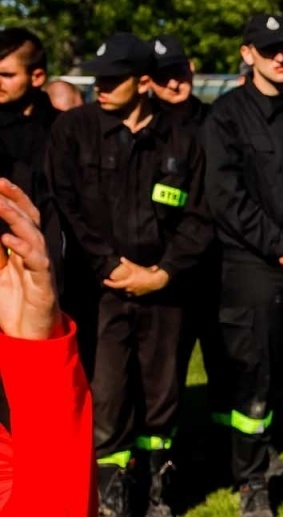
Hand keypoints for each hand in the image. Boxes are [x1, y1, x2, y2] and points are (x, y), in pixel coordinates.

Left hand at [0, 178, 60, 339]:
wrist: (29, 335)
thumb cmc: (14, 304)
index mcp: (25, 249)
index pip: (23, 217)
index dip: (14, 198)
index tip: (0, 181)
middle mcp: (36, 254)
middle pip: (31, 220)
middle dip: (15, 201)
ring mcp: (41, 268)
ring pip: (35, 236)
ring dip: (16, 220)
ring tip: (0, 206)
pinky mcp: (43, 284)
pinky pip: (36, 262)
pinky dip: (22, 248)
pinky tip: (6, 239)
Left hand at [103, 259, 168, 296]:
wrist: (156, 281)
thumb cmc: (145, 275)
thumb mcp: (136, 268)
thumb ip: (128, 263)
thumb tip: (122, 258)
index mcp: (128, 283)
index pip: (116, 285)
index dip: (109, 283)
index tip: (105, 281)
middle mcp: (130, 288)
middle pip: (122, 288)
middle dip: (119, 285)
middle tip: (117, 281)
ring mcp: (136, 292)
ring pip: (128, 290)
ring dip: (126, 287)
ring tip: (126, 283)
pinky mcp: (141, 293)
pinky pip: (134, 292)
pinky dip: (133, 289)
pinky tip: (135, 286)